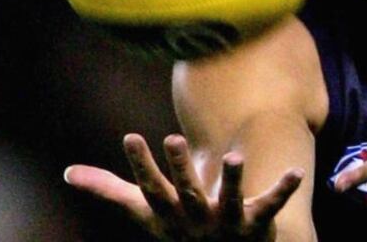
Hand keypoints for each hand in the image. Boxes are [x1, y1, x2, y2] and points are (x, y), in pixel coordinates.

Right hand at [65, 133, 303, 240]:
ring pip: (230, 200)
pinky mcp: (258, 224)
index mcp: (170, 213)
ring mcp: (228, 223)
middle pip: (187, 193)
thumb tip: (69, 172)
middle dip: (179, 169)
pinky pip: (272, 206)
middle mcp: (196, 220)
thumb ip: (111, 190)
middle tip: (172, 138)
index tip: (130, 136)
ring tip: (236, 156)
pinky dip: (282, 189)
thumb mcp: (146, 211)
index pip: (151, 189)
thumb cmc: (180, 230)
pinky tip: (296, 171)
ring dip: (233, 180)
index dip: (141, 165)